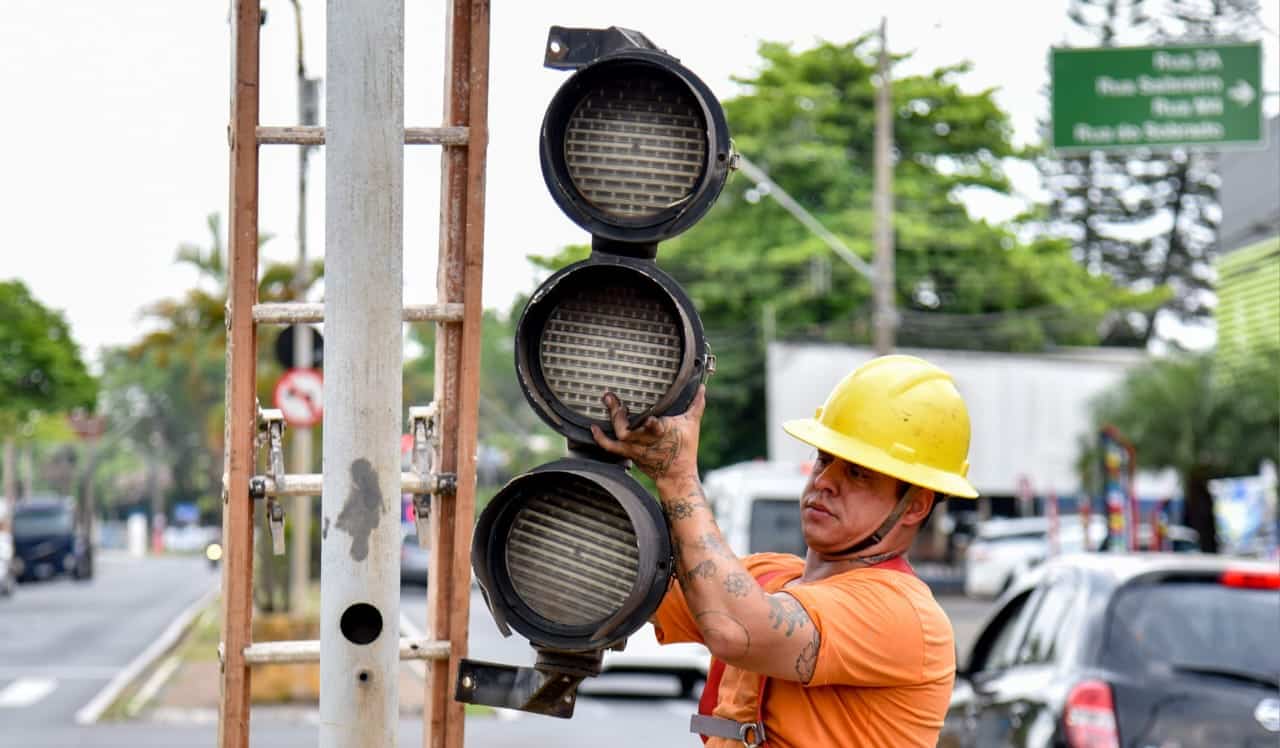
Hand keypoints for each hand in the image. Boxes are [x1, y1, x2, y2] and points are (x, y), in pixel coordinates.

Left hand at [590, 385, 705, 487]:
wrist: (676, 475)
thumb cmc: (685, 449)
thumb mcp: (692, 424)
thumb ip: (696, 405)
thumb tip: (703, 388)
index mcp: (662, 432)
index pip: (654, 428)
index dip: (651, 425)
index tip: (650, 418)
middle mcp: (646, 441)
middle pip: (628, 429)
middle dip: (618, 414)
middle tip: (611, 397)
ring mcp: (635, 448)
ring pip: (619, 435)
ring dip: (612, 419)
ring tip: (609, 401)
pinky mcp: (629, 453)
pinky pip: (610, 447)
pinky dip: (600, 438)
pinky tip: (593, 427)